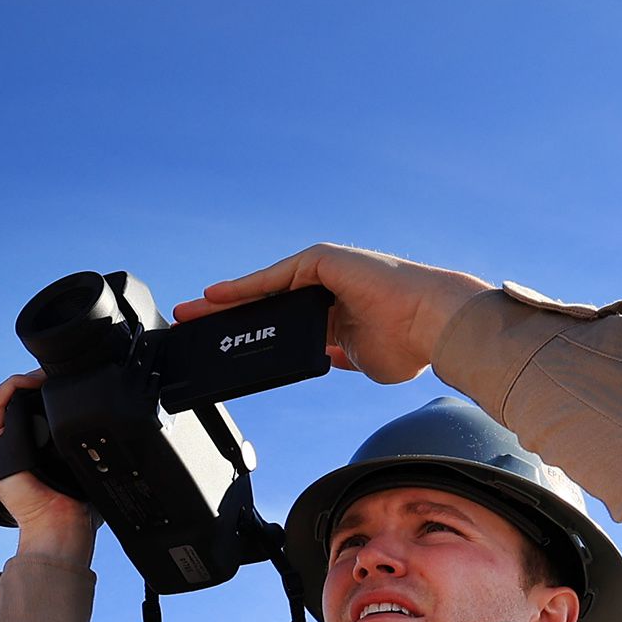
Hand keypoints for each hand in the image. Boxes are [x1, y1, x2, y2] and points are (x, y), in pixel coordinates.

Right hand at [0, 372, 96, 564]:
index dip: (45, 393)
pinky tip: (30, 382)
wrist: (59, 525)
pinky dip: (10, 386)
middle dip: (36, 384)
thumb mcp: (87, 467)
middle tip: (59, 376)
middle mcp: (12, 448)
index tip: (67, 383)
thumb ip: (89, 447)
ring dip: (24, 380)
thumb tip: (111, 430)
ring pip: (4, 399)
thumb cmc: (76, 506)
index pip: (31, 412)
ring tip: (45, 376)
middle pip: (17, 402)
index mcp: (32, 453)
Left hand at [171, 245, 494, 384]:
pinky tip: (214, 297)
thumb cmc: (409, 344)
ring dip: (223, 303)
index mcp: (333, 312)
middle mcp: (325, 287)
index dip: (247, 332)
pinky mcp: (323, 261)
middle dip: (224, 316)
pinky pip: (274, 277)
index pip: (279, 322)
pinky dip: (243, 287)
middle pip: (262, 304)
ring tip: (188, 315)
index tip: (220, 347)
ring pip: (262, 289)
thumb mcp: (358, 358)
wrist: (433, 327)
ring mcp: (324, 272)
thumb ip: (335, 354)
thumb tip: (321, 359)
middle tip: (188, 326)